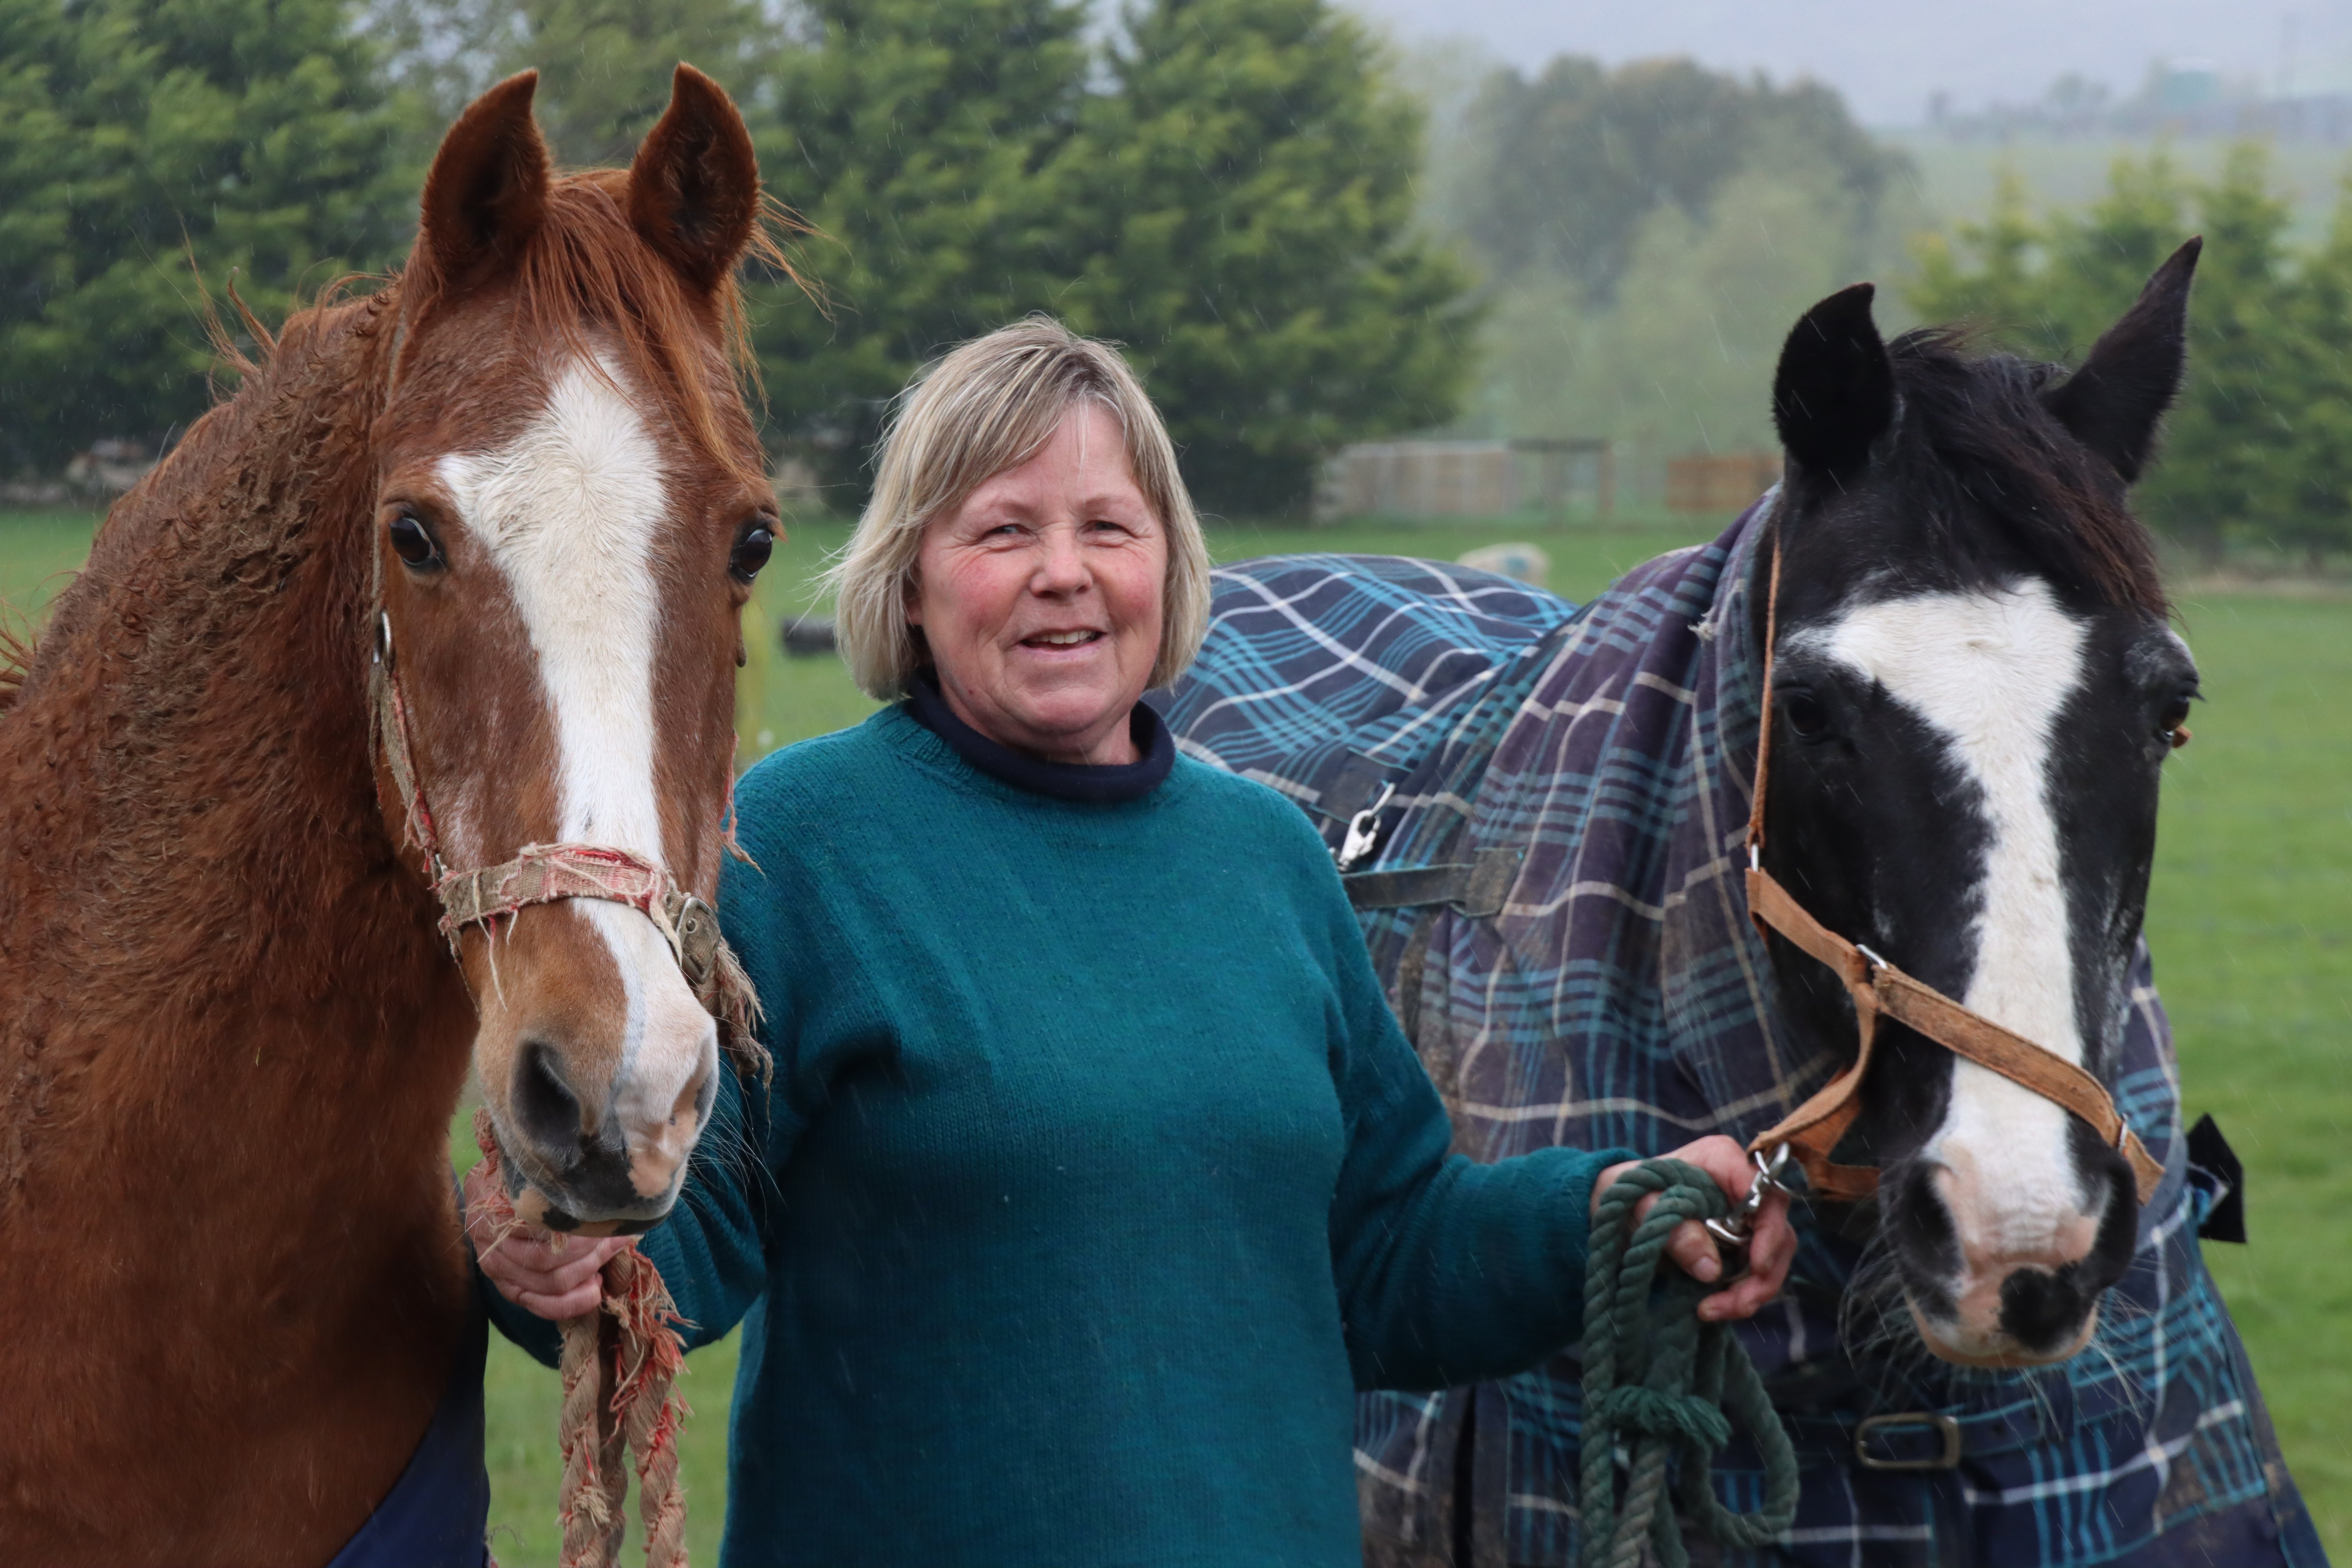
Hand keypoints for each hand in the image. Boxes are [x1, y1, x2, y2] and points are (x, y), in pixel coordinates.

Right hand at [463, 1158, 631, 1320]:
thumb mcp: (523, 1173)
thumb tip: (595, 1182)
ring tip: (609, 1256)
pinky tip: (593, 1290)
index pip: (543, 1231)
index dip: (582, 1231)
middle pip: (549, 1261)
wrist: (481, 1200)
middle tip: (616, 1239)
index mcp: (495, 1217)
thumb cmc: (510, 1182)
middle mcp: (494, 1249)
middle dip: (591, 1252)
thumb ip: (548, 1182)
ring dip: (587, 1272)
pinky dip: (571, 1303)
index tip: (609, 1223)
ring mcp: (499, 1273)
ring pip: (550, 1284)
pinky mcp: (509, 1290)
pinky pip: (541, 1306)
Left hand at [1590, 1136, 1794, 1323]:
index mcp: (1722, 1159)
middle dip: (1762, 1275)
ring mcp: (1745, 1217)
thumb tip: (1712, 1268)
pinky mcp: (1740, 1243)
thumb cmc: (1628, 1194)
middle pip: (1778, 1232)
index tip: (1756, 1265)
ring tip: (1713, 1311)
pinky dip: (1739, 1295)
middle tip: (1736, 1304)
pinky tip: (1711, 1308)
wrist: (1617, 1208)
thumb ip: (1675, 1231)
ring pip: (1772, 1258)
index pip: (1766, 1192)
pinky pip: (1756, 1273)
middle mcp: (1742, 1186)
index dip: (1769, 1230)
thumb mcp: (1641, 1208)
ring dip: (1752, 1292)